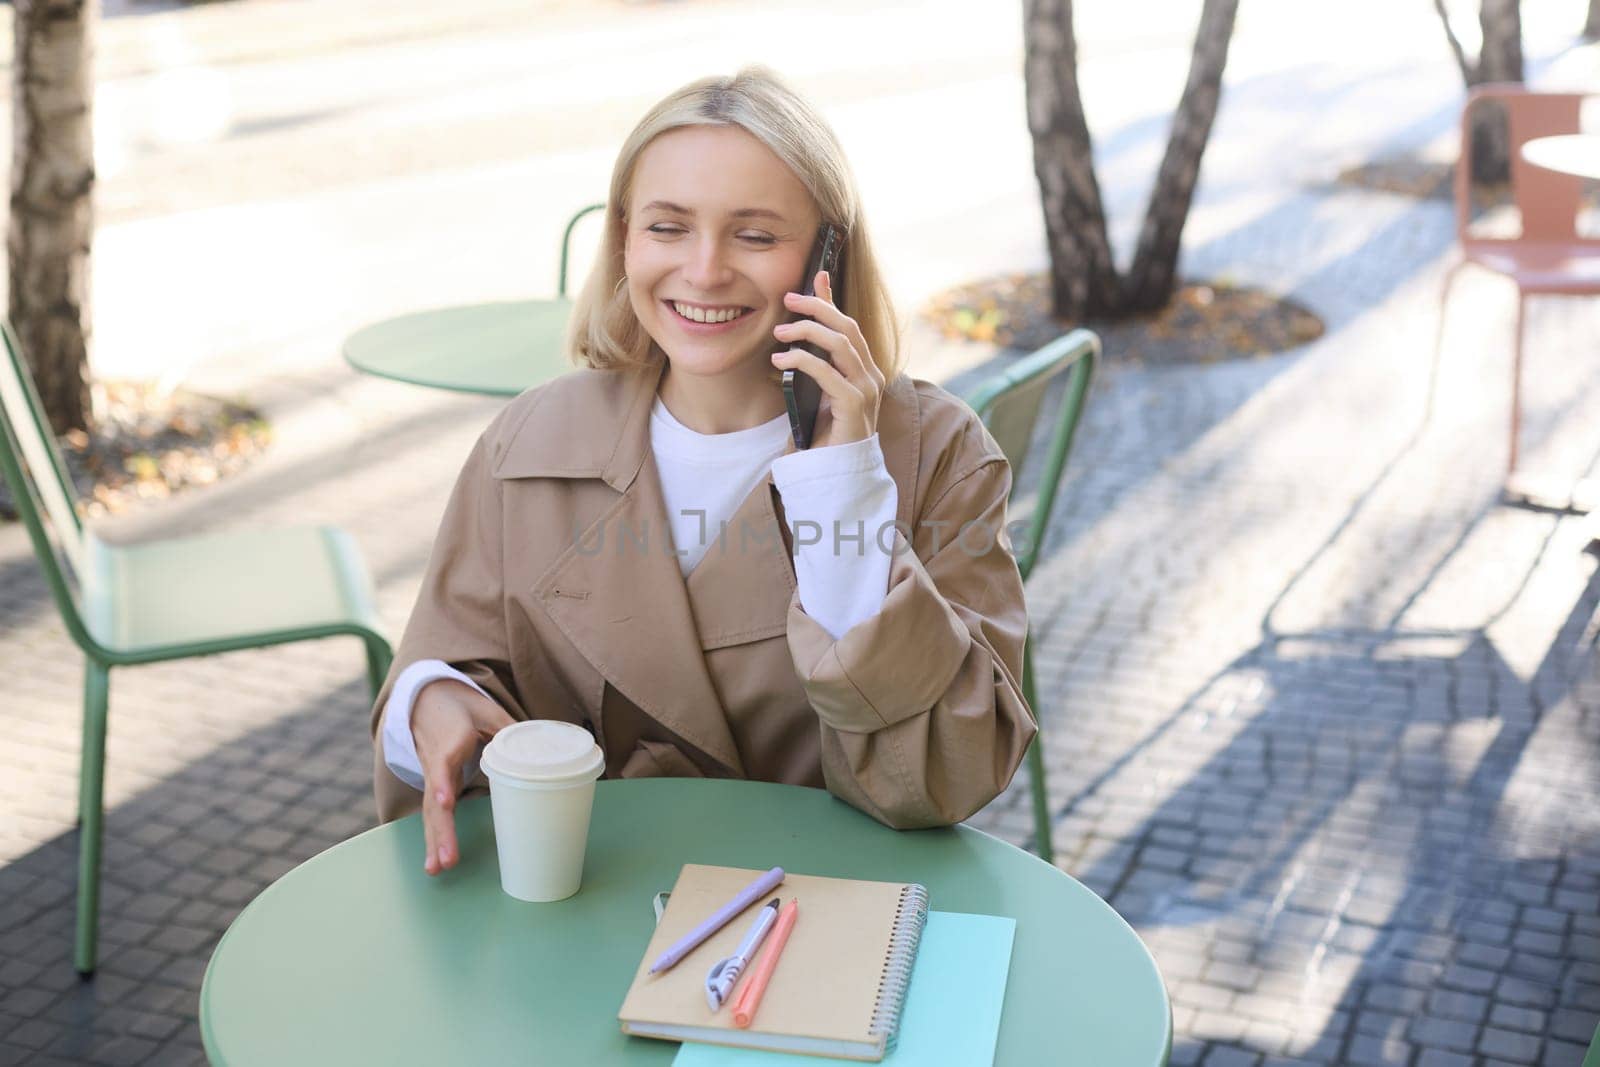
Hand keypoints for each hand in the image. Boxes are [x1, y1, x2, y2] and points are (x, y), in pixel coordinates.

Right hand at [410, 678, 514, 875]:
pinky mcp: (435, 786)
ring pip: (431, 811)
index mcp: (450, 740)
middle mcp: (436, 762)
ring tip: (438, 868)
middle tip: (447, 859)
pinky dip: (434, 837)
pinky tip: (436, 863)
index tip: (446, 800)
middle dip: (442, 830)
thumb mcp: (487, 711)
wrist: (425, 701)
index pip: (444, 762)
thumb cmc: (461, 707)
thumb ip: (510, 729)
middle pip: (436, 799)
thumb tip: (542, 749)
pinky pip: (433, 813)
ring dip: (436, 840)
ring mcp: (433, 777)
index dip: (444, 782)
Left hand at [770, 270, 884, 448]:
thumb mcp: (815, 389)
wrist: (833, 474)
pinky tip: (781, 360)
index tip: (806, 282)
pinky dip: (803, 361)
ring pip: (840, 345)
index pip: (850, 325)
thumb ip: (814, 358)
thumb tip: (800, 328)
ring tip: (778, 333)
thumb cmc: (823, 433)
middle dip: (817, 308)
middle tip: (786, 300)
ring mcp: (866, 392)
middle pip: (847, 328)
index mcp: (865, 370)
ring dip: (806, 332)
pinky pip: (829, 374)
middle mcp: (871, 377)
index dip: (830, 300)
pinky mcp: (854, 408)